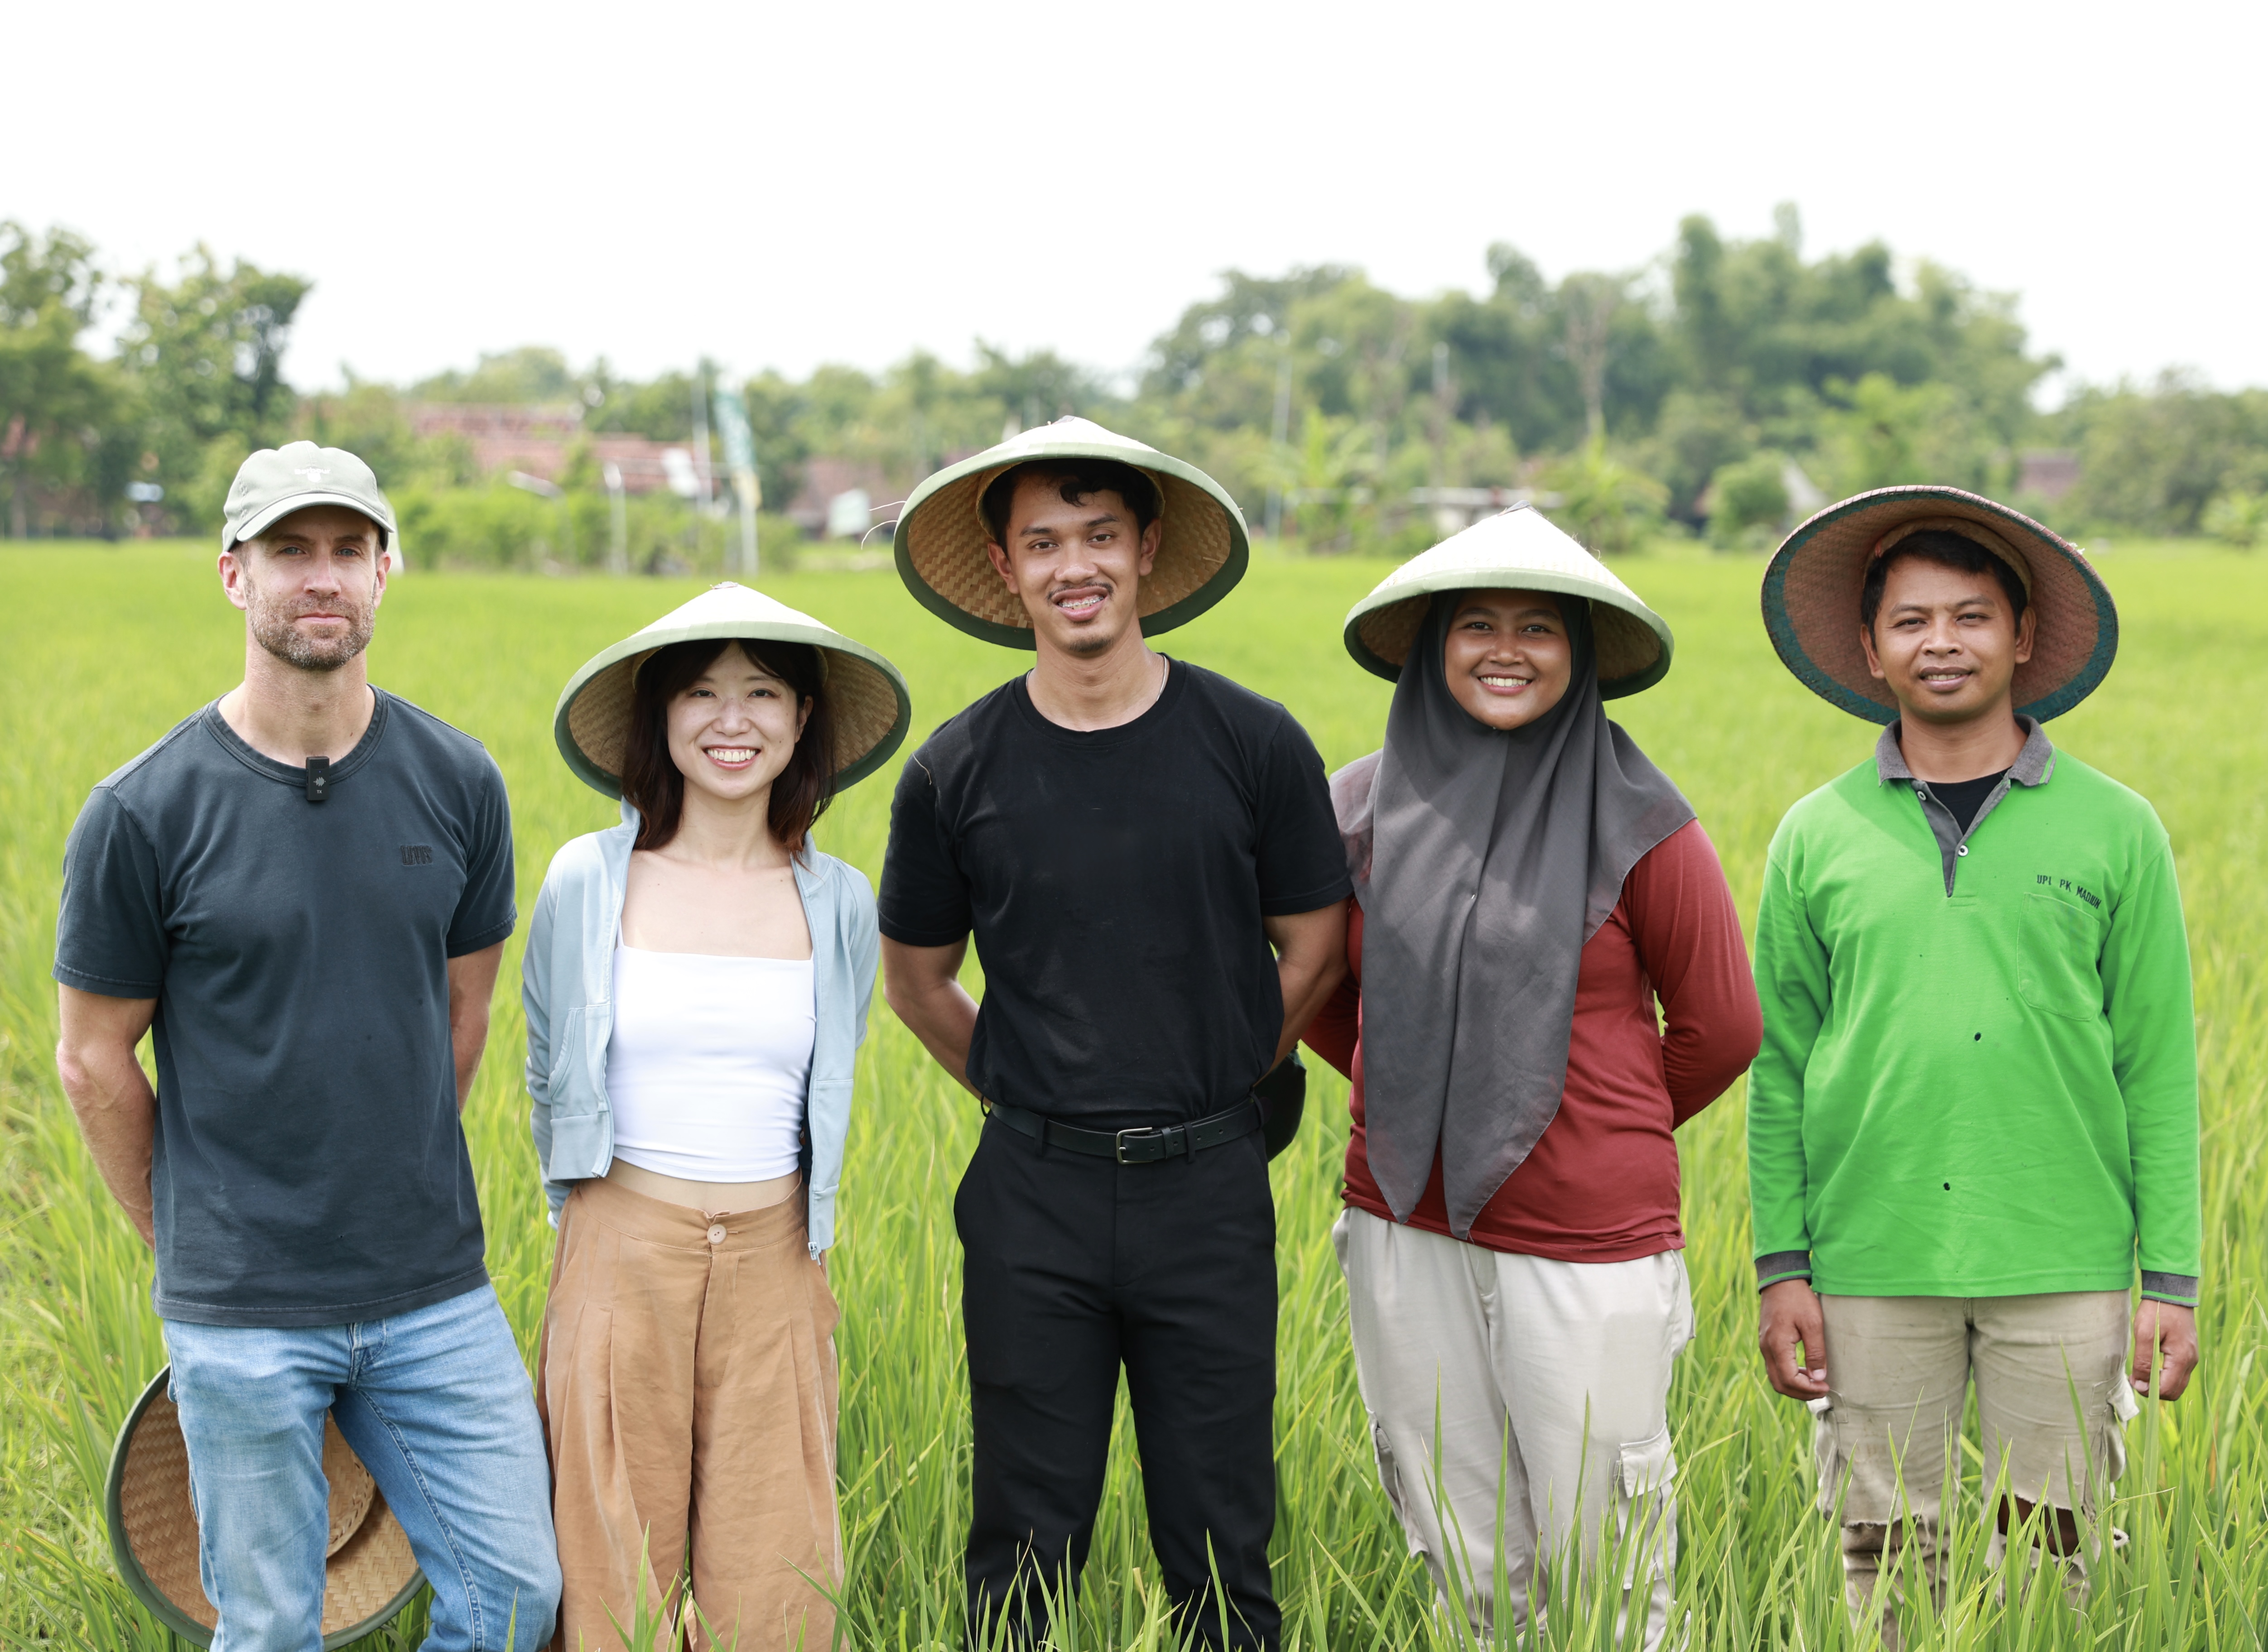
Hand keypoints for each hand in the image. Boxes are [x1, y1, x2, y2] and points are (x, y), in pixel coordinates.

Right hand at [1759, 1278, 1828, 1399]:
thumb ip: (1816, 1352)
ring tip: (1815, 1383)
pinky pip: (1775, 1367)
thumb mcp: (1813, 1323)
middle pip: (1780, 1384)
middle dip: (1801, 1393)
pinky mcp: (1767, 1342)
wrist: (1780, 1280)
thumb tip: (1819, 1377)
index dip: (1808, 1389)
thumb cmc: (1798, 1299)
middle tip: (1821, 1390)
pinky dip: (1790, 1375)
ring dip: (1795, 1385)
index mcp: (1777, 1345)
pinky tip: (1805, 1370)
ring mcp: (1764, 1346)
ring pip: (1776, 1377)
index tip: (1826, 1386)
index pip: (1789, 1380)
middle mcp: (1766, 1349)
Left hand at [2130, 1299, 2197, 1399]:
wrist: (2172, 1293)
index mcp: (2182, 1359)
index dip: (2149, 1390)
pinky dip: (2165, 1375)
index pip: (2167, 1389)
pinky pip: (2178, 1373)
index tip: (2133, 1381)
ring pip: (2177, 1383)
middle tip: (2136, 1379)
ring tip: (2141, 1372)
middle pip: (2174, 1390)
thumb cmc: (2157, 1311)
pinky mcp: (2188, 1352)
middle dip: (2155, 1390)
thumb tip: (2142, 1384)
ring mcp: (2191, 1357)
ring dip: (2159, 1383)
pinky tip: (2151, 1365)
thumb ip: (2144, 1361)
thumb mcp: (2145, 1334)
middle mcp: (2191, 1361)